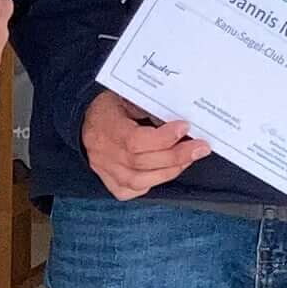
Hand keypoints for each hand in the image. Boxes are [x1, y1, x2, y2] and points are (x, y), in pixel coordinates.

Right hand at [83, 89, 209, 200]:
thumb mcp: (127, 97)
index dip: (163, 138)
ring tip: (189, 159)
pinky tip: (168, 171)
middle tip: (201, 147)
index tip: (185, 127)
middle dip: (177, 156)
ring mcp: (104, 170)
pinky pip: (130, 191)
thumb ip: (148, 108)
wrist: (85, 118)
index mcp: (106, 127)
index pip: (135, 141)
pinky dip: (152, 183)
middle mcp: (103, 153)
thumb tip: (179, 117)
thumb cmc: (111, 104)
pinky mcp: (108, 181)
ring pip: (139, 181)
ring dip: (170, 171)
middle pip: (141, 162)